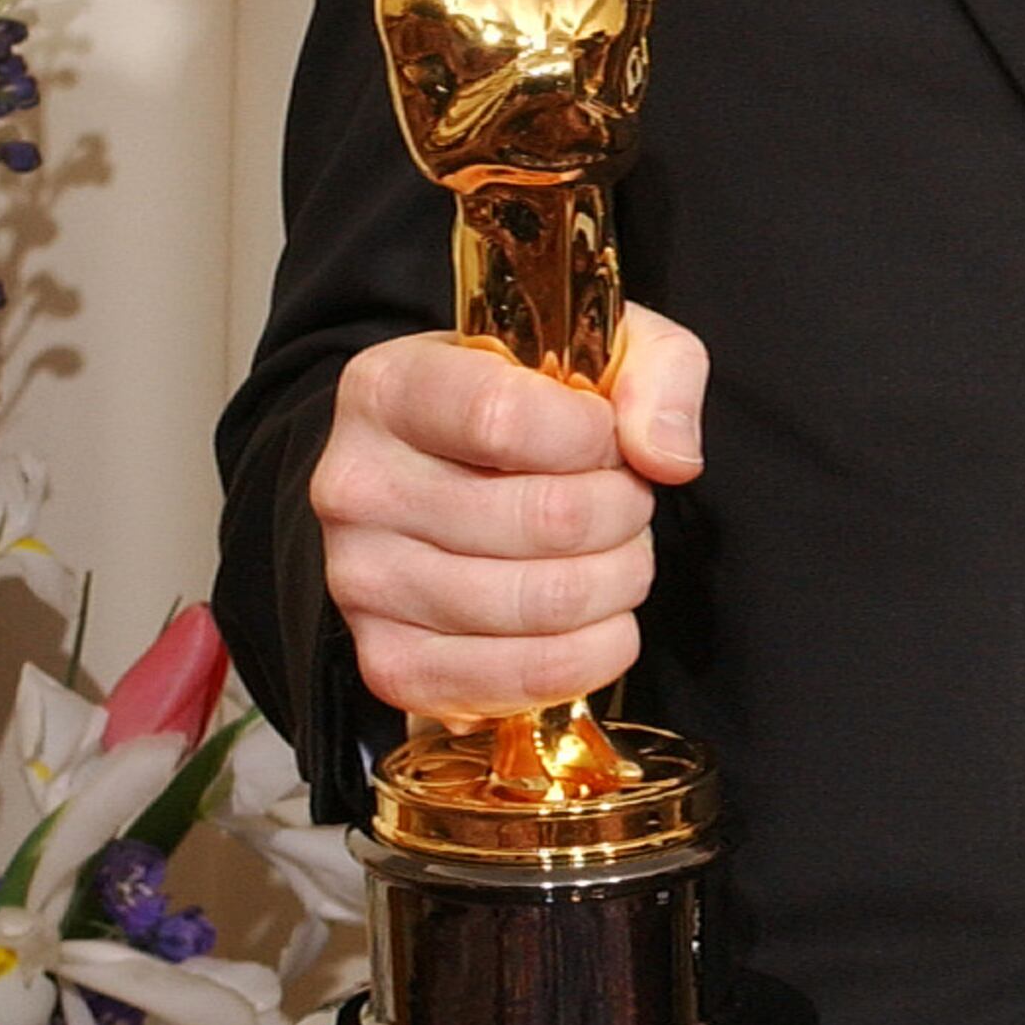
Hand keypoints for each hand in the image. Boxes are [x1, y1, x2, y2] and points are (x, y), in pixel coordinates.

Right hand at [309, 311, 706, 716]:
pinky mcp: (391, 663)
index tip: (606, 439)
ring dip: (617, 582)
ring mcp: (363, 583)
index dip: (593, 437)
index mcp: (389, 389)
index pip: (502, 419)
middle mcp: (357, 486)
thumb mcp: (600, 346)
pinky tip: (594, 621)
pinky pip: (523, 678)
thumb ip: (657, 373)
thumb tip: (667, 458)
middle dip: (624, 514)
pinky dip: (591, 655)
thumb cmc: (525, 411)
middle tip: (621, 503)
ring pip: (547, 602)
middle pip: (546, 519)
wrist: (446, 481)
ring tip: (606, 554)